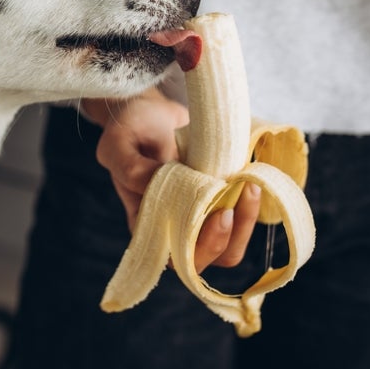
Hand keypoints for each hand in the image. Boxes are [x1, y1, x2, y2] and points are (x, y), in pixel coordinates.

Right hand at [82, 91, 261, 272]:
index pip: (175, 258)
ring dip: (246, 219)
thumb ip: (130, 167)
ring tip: (249, 184)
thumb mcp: (118, 143)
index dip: (200, 248)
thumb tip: (160, 183)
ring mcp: (199, 214)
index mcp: (146, 223)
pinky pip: (241, 216)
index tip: (219, 213)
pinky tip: (250, 175)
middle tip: (240, 192)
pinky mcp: (219, 198)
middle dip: (230, 234)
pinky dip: (251, 202)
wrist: (152, 110)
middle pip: (207, 257)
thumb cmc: (131, 128)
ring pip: (230, 242)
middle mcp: (174, 225)